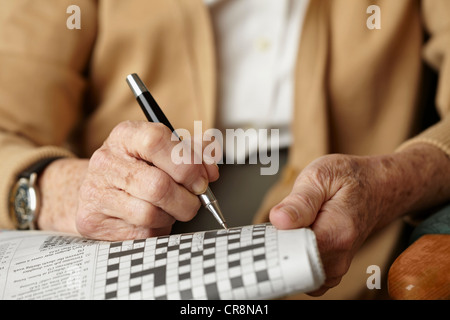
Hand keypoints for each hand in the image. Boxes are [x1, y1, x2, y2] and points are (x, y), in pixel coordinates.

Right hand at [38, 120, 217, 239]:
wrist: (98, 187)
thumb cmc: (139, 167)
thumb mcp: (164, 150)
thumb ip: (194, 153)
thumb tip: (211, 170)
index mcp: (125, 135)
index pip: (156, 141)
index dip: (187, 164)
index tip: (201, 180)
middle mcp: (106, 161)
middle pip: (158, 185)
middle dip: (187, 200)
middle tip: (193, 201)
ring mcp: (96, 192)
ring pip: (150, 214)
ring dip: (172, 216)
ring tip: (170, 209)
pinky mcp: (93, 221)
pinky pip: (140, 233)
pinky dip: (157, 230)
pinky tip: (154, 220)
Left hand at [269, 145, 449, 295]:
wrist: (376, 188)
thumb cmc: (350, 180)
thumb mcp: (321, 175)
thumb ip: (299, 201)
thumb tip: (278, 220)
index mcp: (336, 233)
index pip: (293, 254)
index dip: (275, 241)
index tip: (271, 226)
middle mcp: (338, 258)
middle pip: (291, 264)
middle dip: (276, 246)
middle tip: (281, 222)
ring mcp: (335, 268)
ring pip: (294, 271)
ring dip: (284, 252)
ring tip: (292, 227)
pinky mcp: (329, 272)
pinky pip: (301, 274)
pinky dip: (292, 259)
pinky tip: (296, 238)